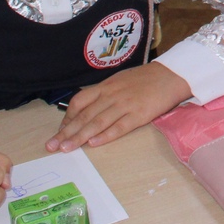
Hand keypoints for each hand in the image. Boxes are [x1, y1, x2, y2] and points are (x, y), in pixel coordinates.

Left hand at [46, 63, 190, 152]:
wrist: (172, 75)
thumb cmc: (146, 78)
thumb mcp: (121, 80)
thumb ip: (105, 93)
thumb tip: (88, 108)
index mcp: (106, 86)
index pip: (80, 102)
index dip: (67, 118)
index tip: (59, 131)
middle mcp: (112, 95)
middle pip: (85, 115)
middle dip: (66, 132)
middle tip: (52, 146)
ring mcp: (125, 104)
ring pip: (97, 122)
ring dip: (80, 137)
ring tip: (66, 149)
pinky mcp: (139, 114)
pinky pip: (119, 127)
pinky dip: (105, 136)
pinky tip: (94, 144)